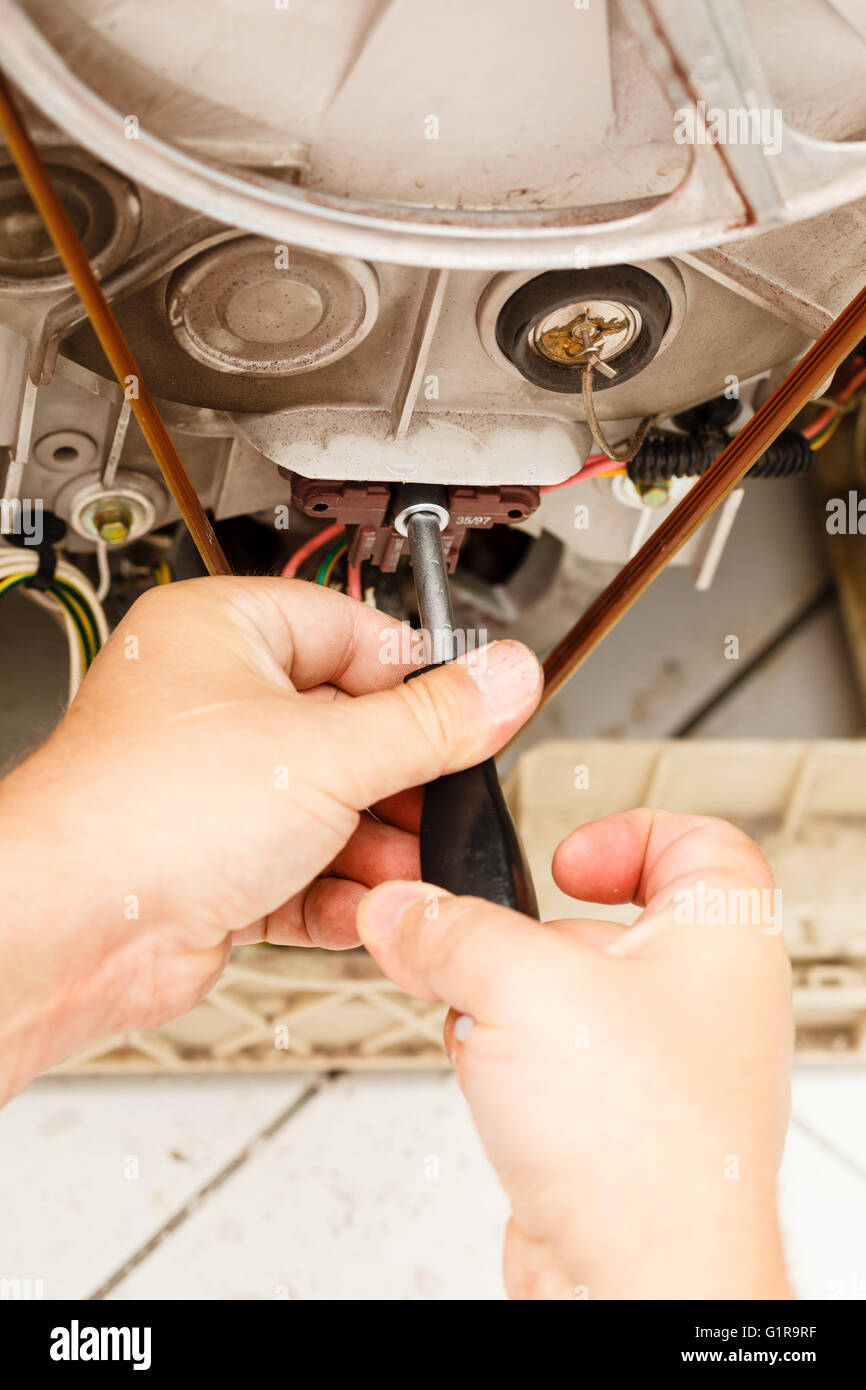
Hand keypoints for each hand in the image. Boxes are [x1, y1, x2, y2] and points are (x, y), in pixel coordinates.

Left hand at [0, 576, 541, 1096]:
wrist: (68, 933)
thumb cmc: (147, 815)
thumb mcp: (327, 753)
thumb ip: (430, 721)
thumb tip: (503, 677)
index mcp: (221, 634)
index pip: (349, 630)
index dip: (415, 673)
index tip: (471, 709)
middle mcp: (211, 706)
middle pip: (345, 727)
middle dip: (401, 780)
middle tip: (447, 798)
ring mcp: (210, 790)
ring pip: (325, 806)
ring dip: (376, 845)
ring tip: (413, 868)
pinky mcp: (213, 865)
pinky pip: (299, 869)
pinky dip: (337, 892)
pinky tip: (365, 908)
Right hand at [358, 810, 793, 1299]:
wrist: (634, 1282)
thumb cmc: (642, 1144)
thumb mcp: (521, 989)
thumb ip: (449, 932)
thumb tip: (401, 910)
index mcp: (722, 939)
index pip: (697, 843)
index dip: (626, 834)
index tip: (564, 860)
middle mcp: (701, 1000)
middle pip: (603, 921)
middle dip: (524, 934)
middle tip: (478, 939)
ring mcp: (659, 1065)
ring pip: (563, 996)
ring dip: (504, 1003)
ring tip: (480, 1020)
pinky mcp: (613, 1120)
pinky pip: (548, 1060)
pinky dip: (506, 1060)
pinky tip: (488, 1082)